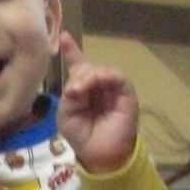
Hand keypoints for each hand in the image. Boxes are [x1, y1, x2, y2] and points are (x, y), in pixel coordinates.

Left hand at [53, 33, 137, 173]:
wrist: (100, 153)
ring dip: (88, 77)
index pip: (78, 66)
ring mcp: (112, 88)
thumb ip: (70, 95)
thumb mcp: (66, 115)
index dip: (71, 51)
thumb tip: (78, 84)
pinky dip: (104, 76)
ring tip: (79, 92)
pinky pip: (117, 76)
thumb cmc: (81, 136)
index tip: (64, 36)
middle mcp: (97, 86)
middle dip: (78, 76)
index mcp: (82, 90)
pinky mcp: (125, 92)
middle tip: (73, 92)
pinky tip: (95, 83)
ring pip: (100, 69)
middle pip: (87, 67)